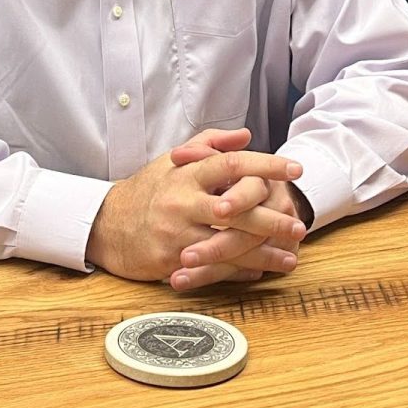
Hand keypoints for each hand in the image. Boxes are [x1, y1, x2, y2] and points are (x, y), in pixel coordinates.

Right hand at [85, 134, 304, 282]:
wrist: (107, 226)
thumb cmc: (147, 191)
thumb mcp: (173, 162)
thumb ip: (209, 145)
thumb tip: (246, 135)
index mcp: (186, 174)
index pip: (231, 163)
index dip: (265, 165)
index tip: (294, 168)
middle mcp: (182, 202)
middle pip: (236, 209)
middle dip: (273, 218)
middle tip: (299, 224)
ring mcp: (177, 233)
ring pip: (229, 244)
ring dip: (263, 253)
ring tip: (290, 256)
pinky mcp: (172, 261)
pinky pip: (213, 269)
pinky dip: (240, 271)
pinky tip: (261, 271)